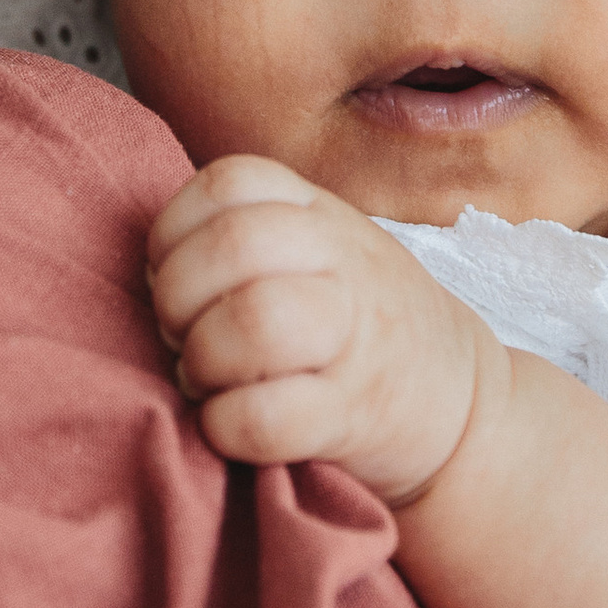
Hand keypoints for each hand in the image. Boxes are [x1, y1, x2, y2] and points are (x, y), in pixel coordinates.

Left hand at [146, 155, 498, 497]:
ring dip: (201, 358)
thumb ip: (246, 235)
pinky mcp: (354, 417)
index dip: (174, 231)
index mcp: (320, 215)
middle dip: (177, 295)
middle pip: (234, 245)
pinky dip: (225, 425)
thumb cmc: (357, 323)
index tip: (170, 273)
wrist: (458, 403)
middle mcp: (345, 264)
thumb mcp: (320, 249)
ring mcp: (355, 341)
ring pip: (252, 322)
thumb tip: (150, 267)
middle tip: (179, 333)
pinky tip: (228, 423)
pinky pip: (265, 418)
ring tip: (204, 378)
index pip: (229, 182)